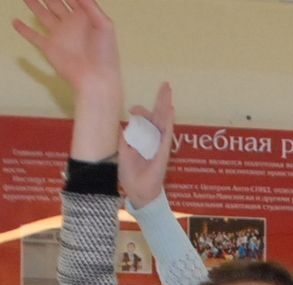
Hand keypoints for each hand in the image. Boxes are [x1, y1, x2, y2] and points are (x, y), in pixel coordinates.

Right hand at [14, 0, 120, 96]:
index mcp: (84, 16)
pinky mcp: (49, 48)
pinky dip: (24, 30)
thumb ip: (90, 5)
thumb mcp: (104, 25)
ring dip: (33, 4)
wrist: (96, 80)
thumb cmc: (104, 54)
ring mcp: (59, 35)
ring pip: (42, 14)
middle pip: (54, 1)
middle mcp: (70, 23)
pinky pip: (34, 36)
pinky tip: (15, 22)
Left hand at [119, 83, 173, 210]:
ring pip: (163, 121)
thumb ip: (124, 138)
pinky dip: (169, 122)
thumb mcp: (123, 151)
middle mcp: (154, 140)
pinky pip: (167, 135)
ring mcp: (160, 145)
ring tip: (168, 90)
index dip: (140, 111)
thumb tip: (123, 125)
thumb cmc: (131, 174)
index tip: (131, 110)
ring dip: (165, 105)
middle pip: (158, 116)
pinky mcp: (163, 152)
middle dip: (161, 100)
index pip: (145, 119)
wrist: (138, 191)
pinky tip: (170, 110)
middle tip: (166, 85)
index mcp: (144, 138)